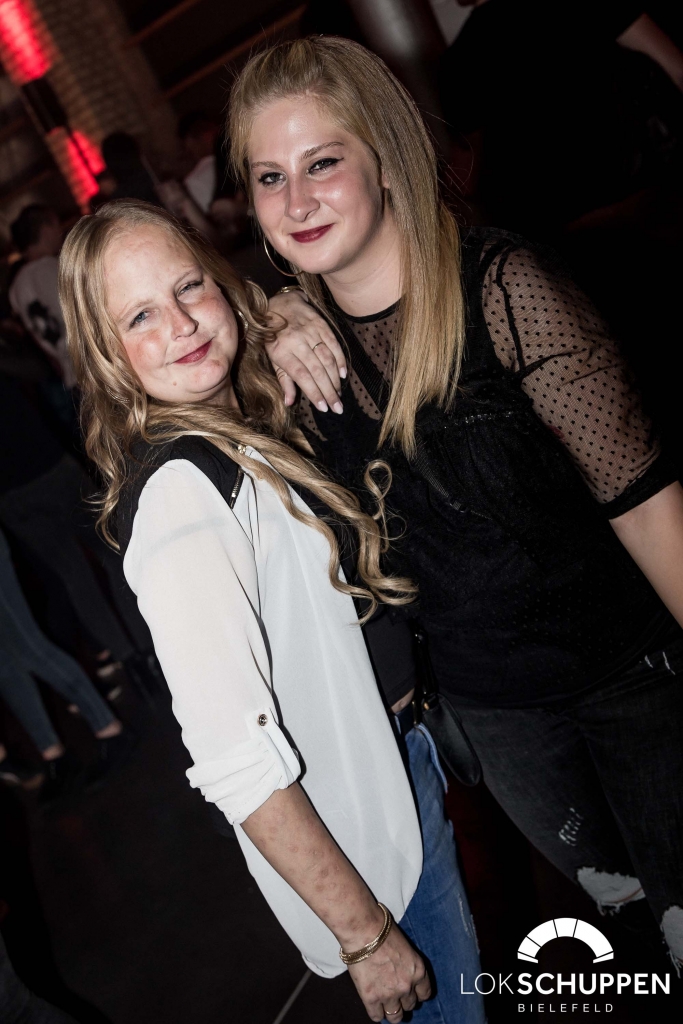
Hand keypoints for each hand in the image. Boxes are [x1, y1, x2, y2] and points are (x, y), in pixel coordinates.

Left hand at [266, 290, 346, 412]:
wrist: (280, 303)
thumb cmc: (274, 335)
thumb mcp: (273, 357)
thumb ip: (283, 380)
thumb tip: (289, 403)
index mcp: (282, 352)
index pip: (301, 376)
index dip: (314, 392)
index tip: (323, 407)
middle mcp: (297, 342)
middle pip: (317, 371)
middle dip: (329, 391)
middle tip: (337, 407)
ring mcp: (310, 332)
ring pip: (327, 359)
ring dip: (334, 379)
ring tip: (339, 394)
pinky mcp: (321, 324)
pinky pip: (333, 344)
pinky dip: (340, 360)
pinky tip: (342, 374)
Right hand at [347, 924, 430, 1021]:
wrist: (363, 930)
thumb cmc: (382, 930)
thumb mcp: (405, 946)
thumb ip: (407, 965)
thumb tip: (401, 971)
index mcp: (418, 970)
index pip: (424, 994)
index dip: (416, 994)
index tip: (411, 992)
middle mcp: (407, 986)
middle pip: (410, 1005)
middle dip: (403, 1000)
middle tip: (394, 993)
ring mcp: (390, 994)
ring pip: (395, 1016)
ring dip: (391, 1010)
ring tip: (384, 1004)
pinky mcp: (371, 998)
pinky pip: (376, 1016)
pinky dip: (375, 1012)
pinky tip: (372, 1004)